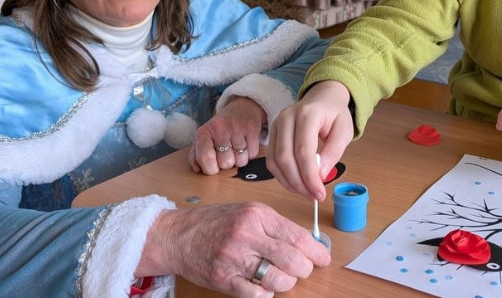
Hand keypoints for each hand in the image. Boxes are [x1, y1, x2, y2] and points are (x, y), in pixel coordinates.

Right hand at [139, 202, 330, 296]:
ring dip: (286, 283)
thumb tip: (306, 243)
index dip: (317, 251)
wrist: (177, 235)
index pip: (298, 237)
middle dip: (304, 269)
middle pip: (293, 260)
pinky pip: (257, 294)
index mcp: (257, 215)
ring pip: (278, 279)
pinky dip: (266, 293)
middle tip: (303, 270)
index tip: (323, 258)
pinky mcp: (224, 279)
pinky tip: (263, 285)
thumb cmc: (215, 222)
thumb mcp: (247, 212)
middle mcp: (247, 234)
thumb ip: (274, 226)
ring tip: (281, 278)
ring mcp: (234, 258)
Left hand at [190, 97, 265, 174]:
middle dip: (227, 164)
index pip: (205, 158)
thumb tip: (197, 169)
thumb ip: (196, 155)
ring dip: (240, 160)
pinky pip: (252, 154)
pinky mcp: (251, 127)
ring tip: (237, 149)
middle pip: (225, 163)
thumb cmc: (220, 129)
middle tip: (227, 153)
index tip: (214, 166)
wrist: (241, 109)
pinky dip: (250, 154)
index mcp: (203, 132)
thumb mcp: (204, 138)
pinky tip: (246, 144)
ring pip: (240, 161)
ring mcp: (236, 127)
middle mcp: (218, 127)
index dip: (211, 169)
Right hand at [266, 81, 353, 200]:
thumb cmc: (334, 114)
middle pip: (285, 158)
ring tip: (306, 193)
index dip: (310, 176)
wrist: (322, 99)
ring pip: (275, 162)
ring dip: (289, 183)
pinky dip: (282, 177)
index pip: (303, 151)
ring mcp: (276, 125)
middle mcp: (286, 118)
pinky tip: (296, 184)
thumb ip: (333, 152)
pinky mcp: (272, 134)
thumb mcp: (344, 131)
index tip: (320, 194)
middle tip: (313, 197)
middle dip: (299, 183)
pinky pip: (272, 161)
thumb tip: (321, 175)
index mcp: (307, 114)